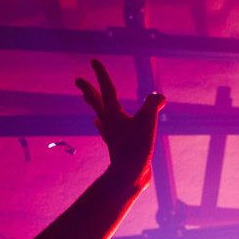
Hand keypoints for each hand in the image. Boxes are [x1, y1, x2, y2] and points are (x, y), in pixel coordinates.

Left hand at [76, 58, 164, 191]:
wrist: (129, 177)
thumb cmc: (136, 149)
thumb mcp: (148, 121)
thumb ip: (153, 104)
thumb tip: (160, 97)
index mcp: (113, 114)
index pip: (106, 88)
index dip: (100, 74)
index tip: (93, 61)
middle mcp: (109, 123)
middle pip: (96, 102)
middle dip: (88, 90)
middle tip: (78, 81)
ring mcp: (112, 136)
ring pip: (101, 116)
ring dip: (94, 106)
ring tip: (89, 100)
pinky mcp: (117, 147)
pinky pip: (108, 131)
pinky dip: (103, 125)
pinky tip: (101, 126)